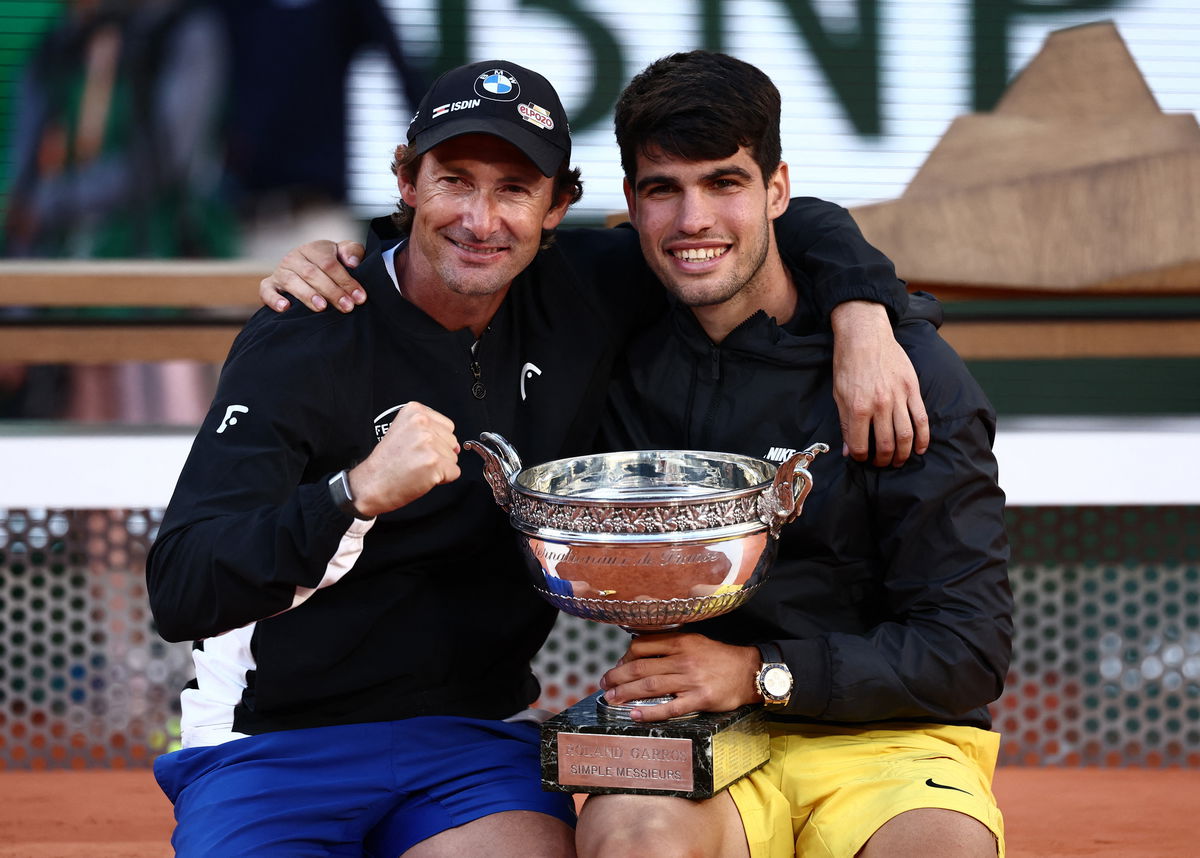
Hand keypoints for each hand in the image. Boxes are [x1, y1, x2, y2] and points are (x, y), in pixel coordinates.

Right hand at [259, 240, 366, 312]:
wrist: (310, 267)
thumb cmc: (332, 262)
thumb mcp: (344, 253)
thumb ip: (352, 252)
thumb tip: (352, 263)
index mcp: (314, 249)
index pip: (329, 264)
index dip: (345, 280)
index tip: (359, 297)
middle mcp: (294, 257)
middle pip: (312, 273)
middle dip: (331, 291)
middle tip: (346, 306)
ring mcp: (280, 271)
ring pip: (291, 281)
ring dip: (307, 295)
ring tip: (321, 307)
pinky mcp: (270, 284)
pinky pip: (266, 291)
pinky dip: (274, 299)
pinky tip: (285, 308)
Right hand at [346, 403, 460, 515]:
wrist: (371, 484)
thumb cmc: (385, 463)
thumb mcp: (403, 431)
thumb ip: (430, 431)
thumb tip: (457, 445)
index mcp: (414, 411)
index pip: (447, 426)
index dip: (435, 441)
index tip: (417, 448)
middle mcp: (422, 424)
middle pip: (452, 441)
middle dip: (439, 454)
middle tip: (415, 460)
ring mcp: (428, 443)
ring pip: (453, 458)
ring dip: (439, 467)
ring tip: (417, 468)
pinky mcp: (434, 463)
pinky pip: (454, 473)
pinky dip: (442, 479)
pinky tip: (422, 477)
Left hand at [597, 632, 759, 721]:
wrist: (749, 672)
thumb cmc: (718, 657)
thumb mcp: (694, 641)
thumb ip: (670, 644)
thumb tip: (639, 651)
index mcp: (680, 642)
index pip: (642, 646)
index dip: (624, 657)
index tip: (617, 667)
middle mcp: (683, 659)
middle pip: (641, 668)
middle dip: (617, 677)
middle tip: (604, 685)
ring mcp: (691, 680)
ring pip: (650, 687)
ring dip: (626, 693)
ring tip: (611, 699)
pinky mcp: (700, 699)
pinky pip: (670, 708)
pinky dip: (650, 712)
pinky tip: (635, 714)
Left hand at [830, 301, 928, 466]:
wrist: (865, 336)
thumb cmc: (848, 364)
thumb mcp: (839, 394)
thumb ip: (845, 423)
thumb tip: (849, 450)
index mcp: (858, 408)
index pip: (861, 445)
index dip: (861, 457)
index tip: (862, 458)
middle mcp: (880, 405)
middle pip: (886, 445)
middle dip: (884, 460)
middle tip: (882, 463)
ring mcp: (898, 397)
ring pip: (906, 435)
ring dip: (903, 454)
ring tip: (899, 460)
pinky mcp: (912, 389)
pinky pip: (921, 418)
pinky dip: (923, 437)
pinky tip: (920, 448)